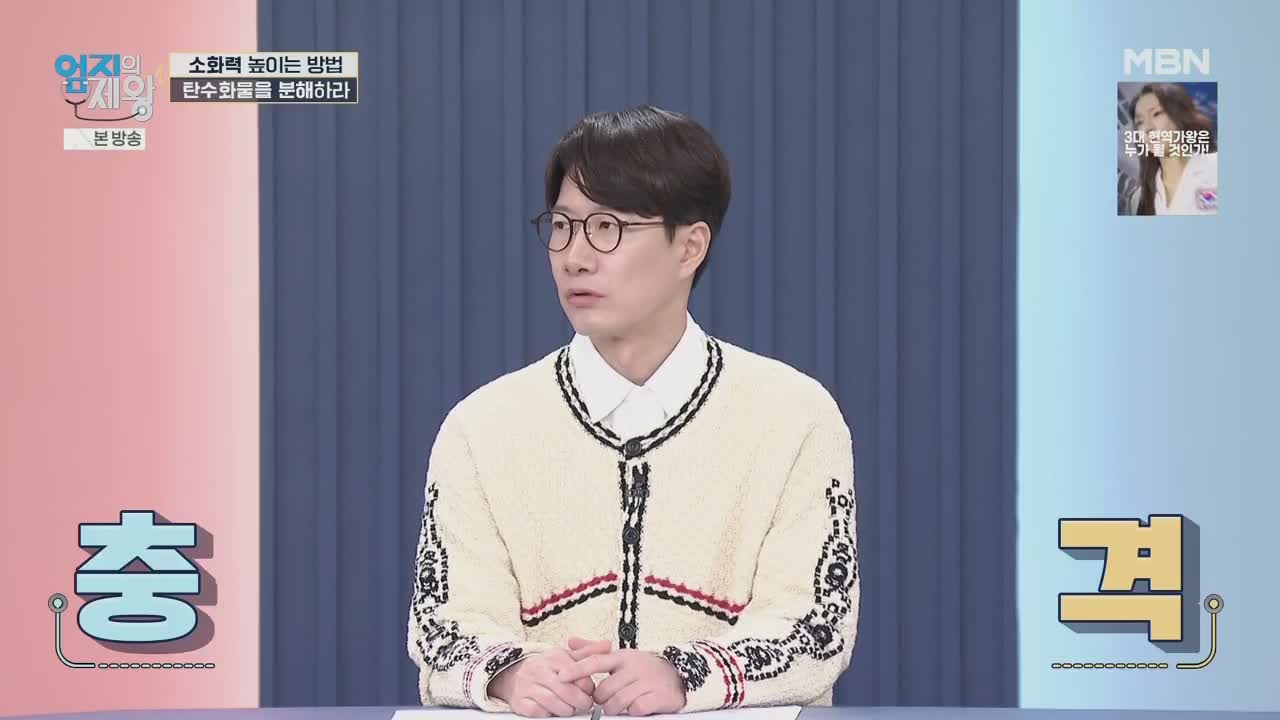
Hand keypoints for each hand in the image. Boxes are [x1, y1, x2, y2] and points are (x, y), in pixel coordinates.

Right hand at [488, 637, 612, 717]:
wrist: (514, 674)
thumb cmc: (544, 667)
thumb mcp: (565, 656)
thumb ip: (587, 653)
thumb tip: (608, 645)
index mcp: (554, 658)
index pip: (578, 674)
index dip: (588, 686)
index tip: (589, 690)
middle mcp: (540, 670)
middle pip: (567, 691)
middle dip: (580, 702)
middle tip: (584, 704)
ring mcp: (528, 686)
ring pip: (554, 703)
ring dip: (567, 710)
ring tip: (571, 708)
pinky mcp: (520, 701)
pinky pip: (538, 712)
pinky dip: (548, 714)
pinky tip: (553, 709)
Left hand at [559, 649, 686, 716]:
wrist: (678, 675)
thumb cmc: (643, 667)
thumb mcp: (620, 656)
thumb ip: (593, 651)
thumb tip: (570, 642)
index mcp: (621, 657)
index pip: (594, 661)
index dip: (576, 669)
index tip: (561, 676)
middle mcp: (633, 667)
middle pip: (604, 690)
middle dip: (601, 699)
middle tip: (606, 699)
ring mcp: (646, 682)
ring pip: (617, 702)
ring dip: (615, 708)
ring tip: (619, 705)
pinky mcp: (658, 696)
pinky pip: (636, 709)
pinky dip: (632, 711)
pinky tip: (635, 706)